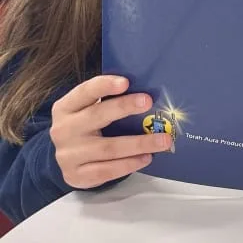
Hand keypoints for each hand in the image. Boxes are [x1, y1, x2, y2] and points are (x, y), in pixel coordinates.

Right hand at [50, 75, 171, 188]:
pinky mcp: (76, 176)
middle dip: (124, 107)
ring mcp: (68, 155)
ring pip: (108, 148)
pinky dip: (129, 164)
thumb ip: (107, 99)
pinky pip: (107, 171)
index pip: (85, 92)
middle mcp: (64, 130)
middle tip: (148, 102)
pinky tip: (146, 157)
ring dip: (138, 143)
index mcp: (66, 107)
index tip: (125, 82)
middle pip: (97, 116)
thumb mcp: (86, 109)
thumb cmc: (84, 126)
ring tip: (162, 140)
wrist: (64, 157)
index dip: (104, 85)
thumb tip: (143, 92)